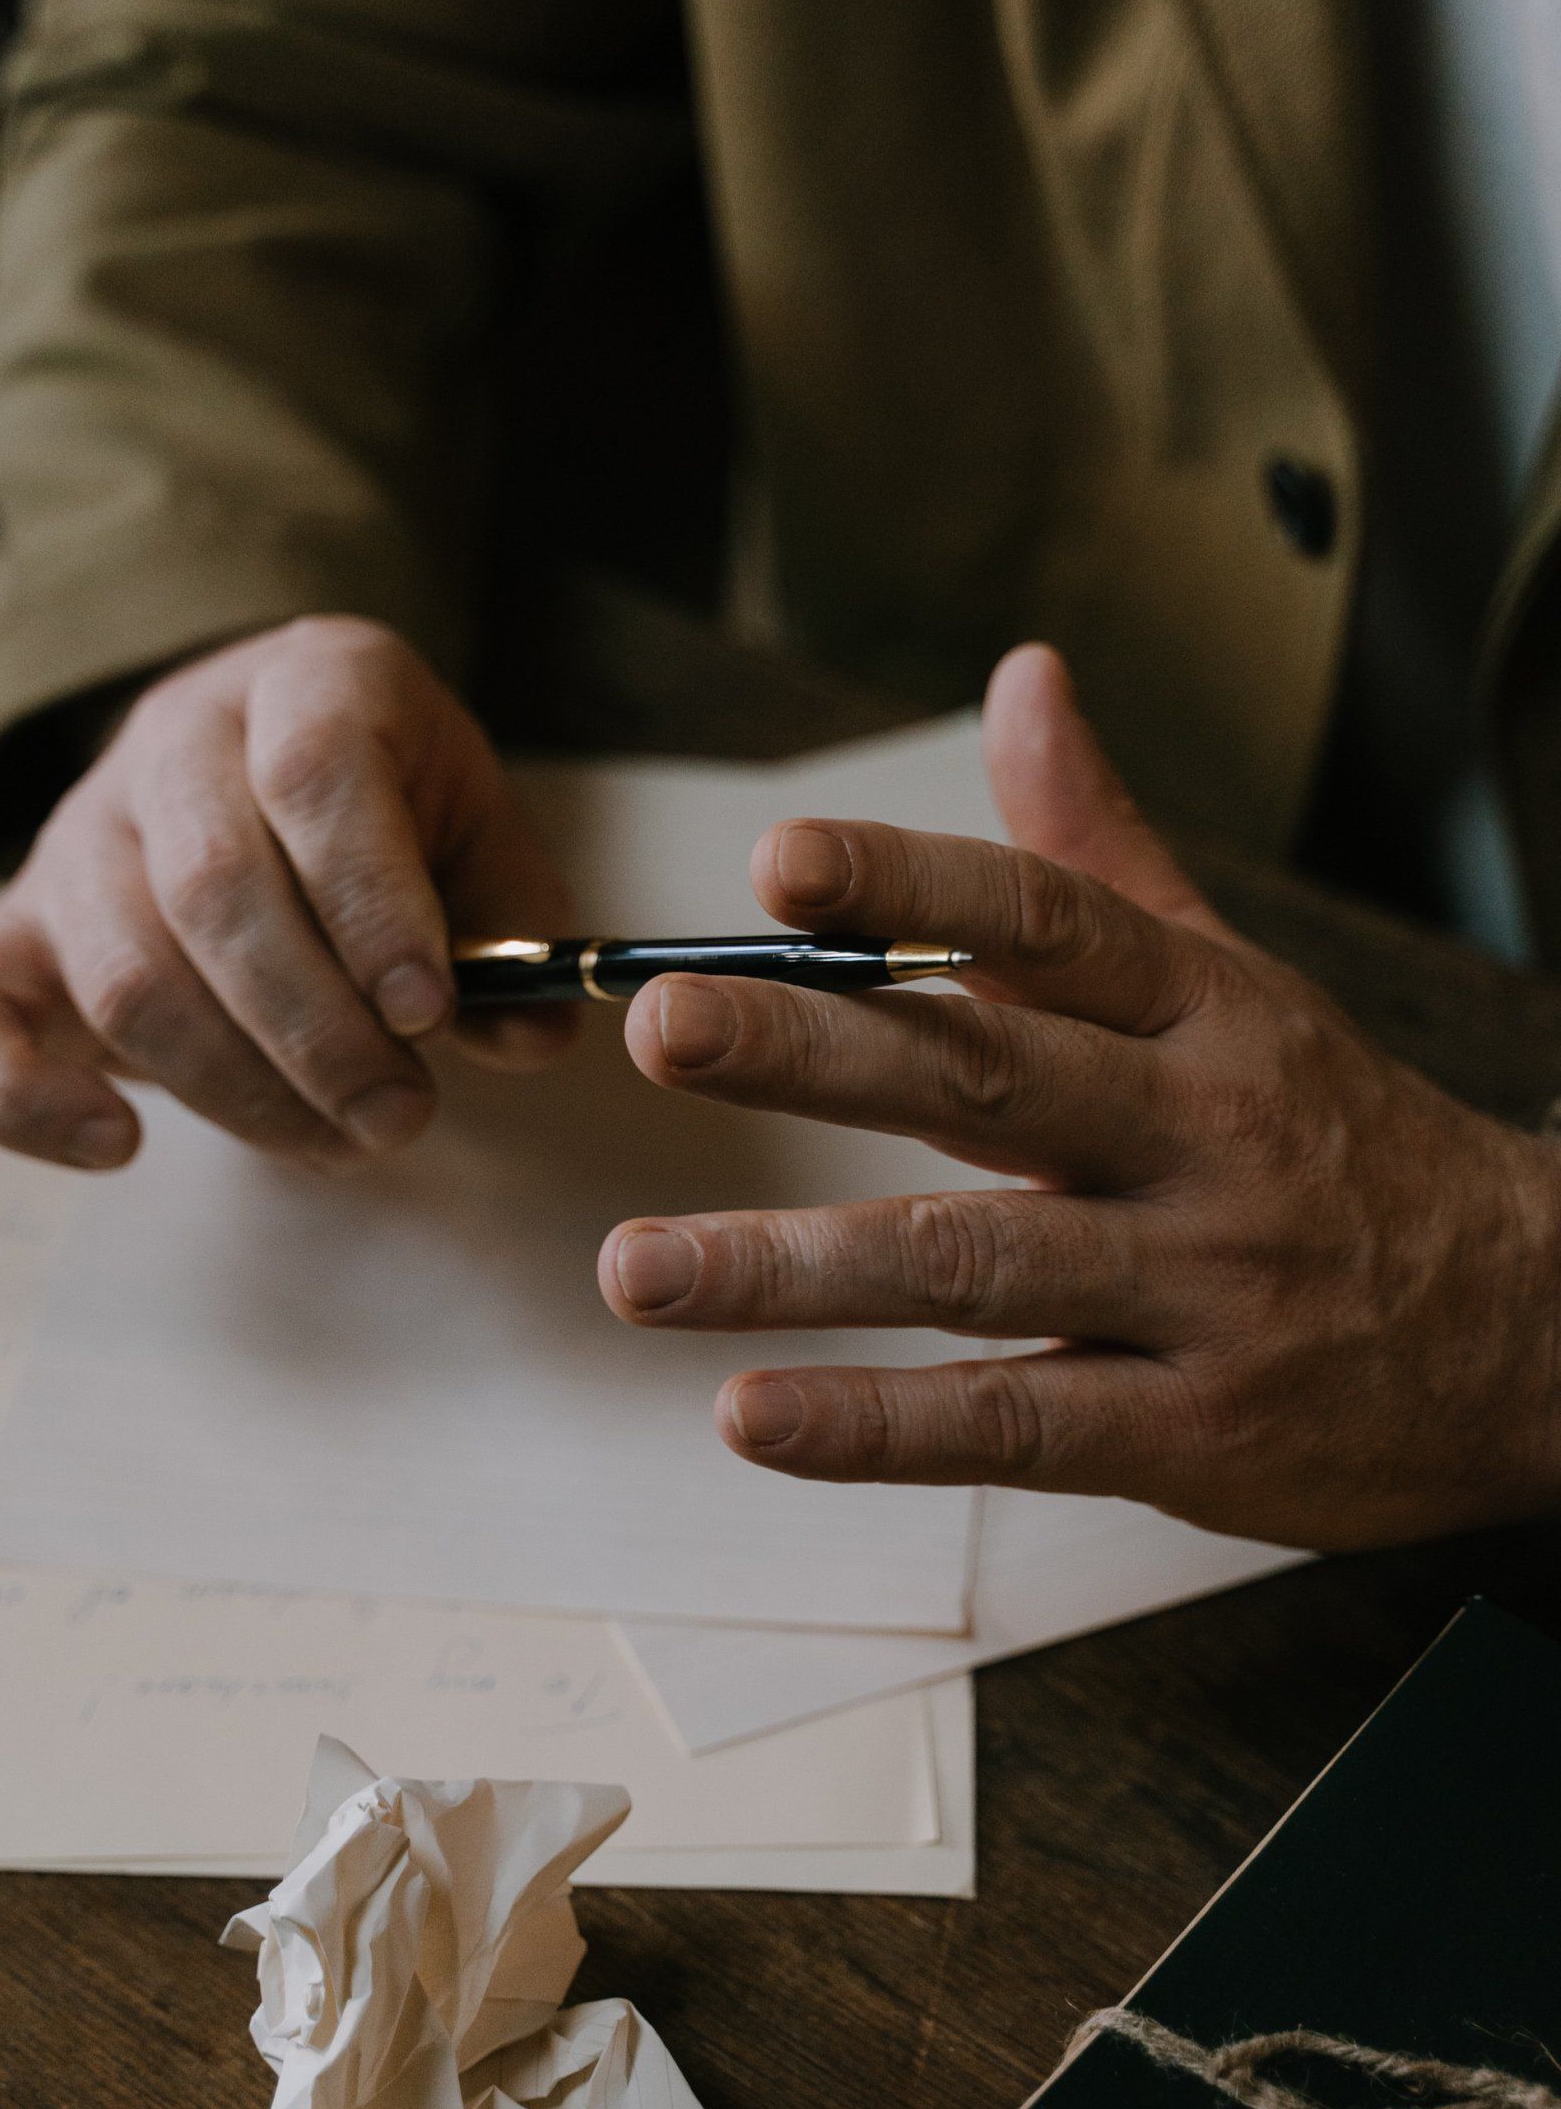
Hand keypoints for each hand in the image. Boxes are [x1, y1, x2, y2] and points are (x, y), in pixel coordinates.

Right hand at [0, 619, 573, 1168]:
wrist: (255, 765)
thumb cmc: (386, 815)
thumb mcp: (473, 833)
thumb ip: (514, 926)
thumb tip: (532, 1034)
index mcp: (303, 682)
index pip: (314, 773)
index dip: (371, 903)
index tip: (430, 1014)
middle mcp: (172, 741)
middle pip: (215, 888)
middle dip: (319, 1031)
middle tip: (402, 1120)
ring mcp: (75, 835)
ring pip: (126, 970)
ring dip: (236, 1085)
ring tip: (339, 1142)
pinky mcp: (9, 931)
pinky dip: (20, 1100)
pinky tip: (120, 1147)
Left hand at [597, 647, 1560, 1547]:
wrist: (1534, 1333)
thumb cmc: (1338, 1140)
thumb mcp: (1234, 981)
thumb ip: (1100, 848)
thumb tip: (1022, 679)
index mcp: (1203, 1009)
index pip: (1047, 924)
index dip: (912, 887)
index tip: (776, 863)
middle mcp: (1200, 1134)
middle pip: (990, 1076)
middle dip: (815, 1048)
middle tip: (660, 1028)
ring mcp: (1200, 1287)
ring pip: (978, 1264)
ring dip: (796, 1266)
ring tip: (637, 1271)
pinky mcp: (1192, 1429)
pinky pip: (1017, 1423)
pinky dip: (878, 1427)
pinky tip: (752, 1417)